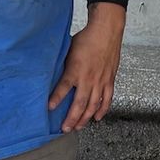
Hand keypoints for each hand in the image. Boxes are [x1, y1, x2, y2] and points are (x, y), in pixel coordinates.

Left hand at [49, 3, 124, 131]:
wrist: (106, 30)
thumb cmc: (87, 38)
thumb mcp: (69, 49)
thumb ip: (63, 63)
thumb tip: (53, 72)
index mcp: (75, 69)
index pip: (63, 88)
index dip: (56, 99)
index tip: (49, 108)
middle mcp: (88, 78)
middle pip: (79, 104)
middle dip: (71, 118)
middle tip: (65, 129)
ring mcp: (100, 81)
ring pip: (93, 105)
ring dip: (85, 118)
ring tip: (78, 127)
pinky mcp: (109, 80)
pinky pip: (107, 99)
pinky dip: (102, 110)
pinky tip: (97, 117)